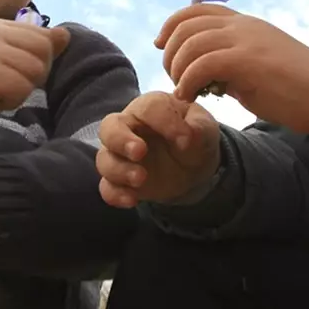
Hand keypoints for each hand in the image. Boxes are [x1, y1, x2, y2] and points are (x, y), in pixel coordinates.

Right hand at [0, 20, 70, 143]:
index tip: (9, 72)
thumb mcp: (9, 64)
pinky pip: (21, 88)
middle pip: (44, 52)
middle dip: (32, 75)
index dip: (36, 62)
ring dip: (20, 90)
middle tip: (4, 85)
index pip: (44, 38)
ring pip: (34, 71)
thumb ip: (35, 48)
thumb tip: (65, 34)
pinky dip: (10, 100)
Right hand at [96, 91, 220, 206]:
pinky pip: (107, 187)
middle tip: (140, 152)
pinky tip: (132, 200)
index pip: (147, 108)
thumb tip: (188, 137)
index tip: (185, 140)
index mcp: (150, 108)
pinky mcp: (121, 181)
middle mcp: (128, 128)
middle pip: (109, 127)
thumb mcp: (204, 127)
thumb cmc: (195, 136)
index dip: (164, 122)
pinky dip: (115, 194)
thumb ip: (198, 127)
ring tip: (141, 178)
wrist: (194, 166)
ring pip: (104, 159)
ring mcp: (121, 155)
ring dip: (119, 169)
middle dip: (120, 140)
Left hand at [157, 4, 308, 137]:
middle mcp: (243, 26)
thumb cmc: (298, 88)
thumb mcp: (257, 68)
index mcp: (245, 24)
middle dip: (170, 53)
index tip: (162, 46)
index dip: (171, 25)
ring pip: (190, 43)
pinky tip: (191, 97)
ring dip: (177, 69)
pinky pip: (202, 64)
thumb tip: (204, 75)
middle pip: (186, 25)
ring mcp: (246, 41)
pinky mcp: (249, 61)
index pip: (196, 10)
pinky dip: (188, 82)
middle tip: (175, 79)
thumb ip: (231, 65)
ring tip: (183, 91)